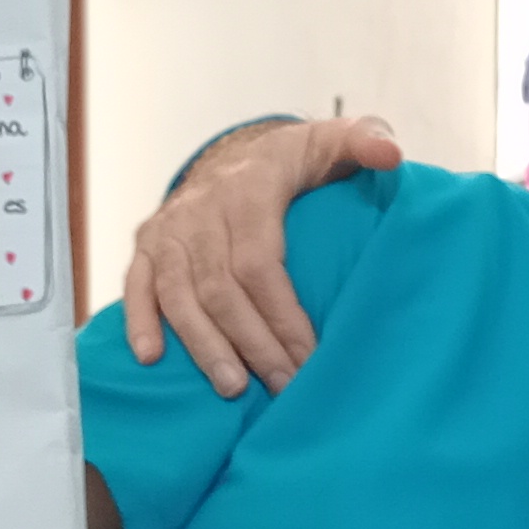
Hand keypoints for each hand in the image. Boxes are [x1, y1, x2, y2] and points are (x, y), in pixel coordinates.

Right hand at [116, 113, 399, 396]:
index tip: (310, 357)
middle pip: (220, 288)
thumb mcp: (331, 141)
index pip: (259, 263)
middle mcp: (201, 207)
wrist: (236, 151)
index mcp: (250, 186)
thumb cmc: (295, 160)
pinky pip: (137, 285)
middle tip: (282, 387)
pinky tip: (151, 359)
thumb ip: (366, 140)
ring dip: (203, 345)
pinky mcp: (147, 243)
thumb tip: (390, 156)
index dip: (282, 315)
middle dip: (252, 343)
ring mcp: (169, 227)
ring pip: (179, 294)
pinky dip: (140, 321)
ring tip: (232, 388)